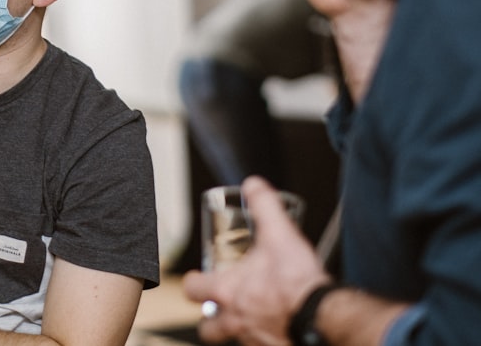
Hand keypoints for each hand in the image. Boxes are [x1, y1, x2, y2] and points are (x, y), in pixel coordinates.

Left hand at [184, 176, 330, 345]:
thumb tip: (253, 185)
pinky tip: (279, 327)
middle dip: (210, 320)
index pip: (191, 289)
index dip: (193, 281)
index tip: (198, 278)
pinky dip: (266, 337)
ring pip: (235, 339)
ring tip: (255, 316)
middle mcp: (234, 322)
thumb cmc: (297, 281)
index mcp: (227, 292)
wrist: (325, 319)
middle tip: (221, 308)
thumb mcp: (279, 234)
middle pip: (206, 328)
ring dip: (240, 328)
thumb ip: (264, 206)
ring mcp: (253, 340)